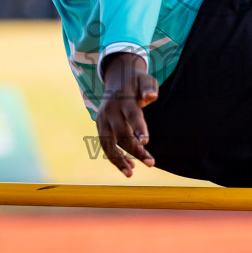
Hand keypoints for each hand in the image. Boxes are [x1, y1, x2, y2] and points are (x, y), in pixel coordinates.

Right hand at [96, 51, 158, 177]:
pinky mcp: (100, 127)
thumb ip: (149, 87)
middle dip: (135, 150)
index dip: (139, 128)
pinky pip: (106, 145)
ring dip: (118, 160)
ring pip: (107, 144)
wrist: (115, 78)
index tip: (146, 141)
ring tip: (130, 174)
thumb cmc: (136, 82)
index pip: (132, 115)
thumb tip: (151, 97)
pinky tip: (129, 166)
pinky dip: (116, 157)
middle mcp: (110, 112)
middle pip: (121, 134)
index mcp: (123, 100)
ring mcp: (102, 120)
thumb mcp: (145, 79)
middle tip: (151, 163)